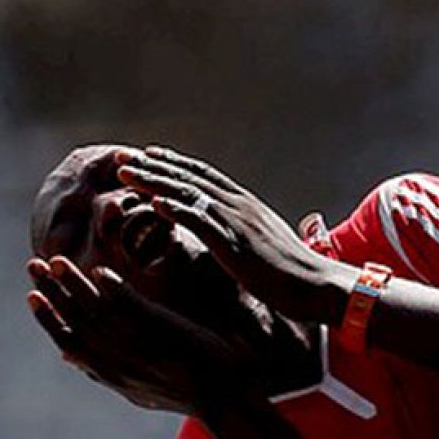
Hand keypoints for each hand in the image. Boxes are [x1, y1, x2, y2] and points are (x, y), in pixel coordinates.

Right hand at [26, 255, 254, 413]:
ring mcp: (136, 345)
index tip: (31, 296)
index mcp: (110, 373)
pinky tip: (101, 271)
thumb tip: (69, 358)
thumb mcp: (133, 387)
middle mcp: (117, 361)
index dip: (47, 318)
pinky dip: (112, 290)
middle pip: (74, 322)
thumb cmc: (183, 390)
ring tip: (58, 260)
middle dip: (51, 292)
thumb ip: (100, 370)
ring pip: (95, 311)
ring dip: (74, 285)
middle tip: (34, 265)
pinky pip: (129, 308)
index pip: (68, 343)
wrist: (224, 395)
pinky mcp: (159, 331)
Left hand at [116, 146, 356, 323]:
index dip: (174, 163)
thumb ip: (249, 232)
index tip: (149, 154)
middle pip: (188, 176)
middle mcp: (238, 204)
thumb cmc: (294, 272)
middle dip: (153, 165)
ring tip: (126, 173)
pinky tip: (153, 203)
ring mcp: (236, 220)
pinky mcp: (234, 242)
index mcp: (244, 204)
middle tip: (122, 157)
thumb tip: (239, 232)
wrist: (316, 284)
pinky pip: (200, 220)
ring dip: (153, 181)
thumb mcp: (267, 243)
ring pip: (187, 192)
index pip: (203, 175)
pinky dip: (175, 209)